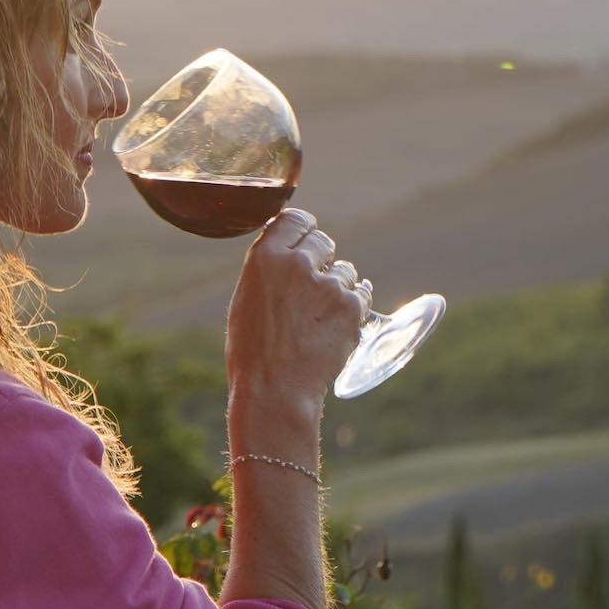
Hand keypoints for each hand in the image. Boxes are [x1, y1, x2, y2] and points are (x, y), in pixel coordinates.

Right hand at [225, 209, 369, 427]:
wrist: (275, 389)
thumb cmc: (253, 350)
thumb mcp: (246, 299)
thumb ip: (270, 270)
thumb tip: (291, 252)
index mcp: (265, 258)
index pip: (295, 219)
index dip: (303, 230)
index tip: (306, 239)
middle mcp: (299, 264)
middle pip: (323, 241)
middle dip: (321, 258)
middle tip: (313, 287)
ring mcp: (330, 285)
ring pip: (345, 270)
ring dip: (338, 286)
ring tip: (319, 316)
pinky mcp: (353, 307)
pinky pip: (362, 293)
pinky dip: (355, 304)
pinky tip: (340, 320)